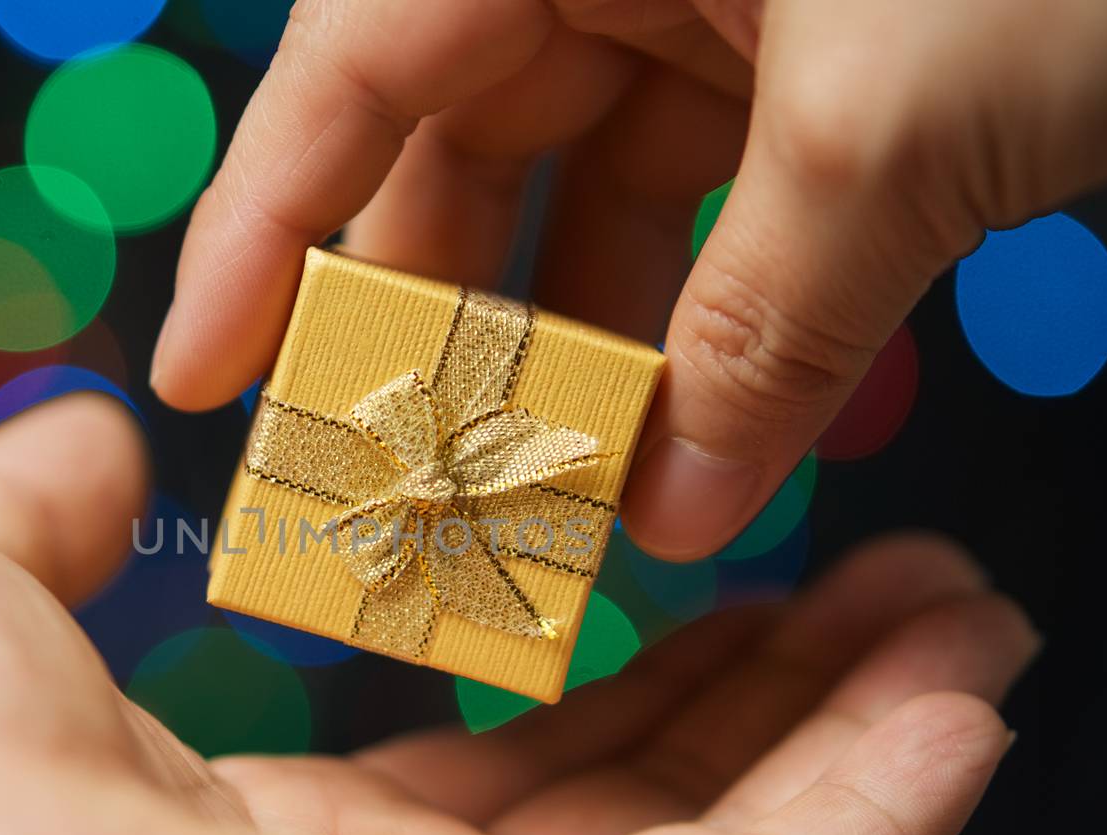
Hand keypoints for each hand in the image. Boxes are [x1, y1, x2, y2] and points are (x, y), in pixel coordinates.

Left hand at [0, 396, 1036, 834]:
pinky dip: (861, 821)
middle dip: (775, 701)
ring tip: (965, 629)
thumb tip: (103, 443)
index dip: (615, 674)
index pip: (490, 768)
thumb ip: (46, 517)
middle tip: (897, 587)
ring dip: (853, 746)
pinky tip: (955, 715)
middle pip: (634, 815)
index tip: (709, 571)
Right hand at [150, 0, 1106, 559]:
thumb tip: (674, 505)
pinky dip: (700, 320)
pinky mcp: (797, 56)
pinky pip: (705, 206)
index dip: (265, 227)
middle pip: (458, 148)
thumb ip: (769, 328)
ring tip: (551, 498)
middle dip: (435, 327)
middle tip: (393, 482)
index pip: (352, 65)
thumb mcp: (901, 123)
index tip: (206, 369)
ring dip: (578, 352)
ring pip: (584, 194)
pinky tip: (689, 434)